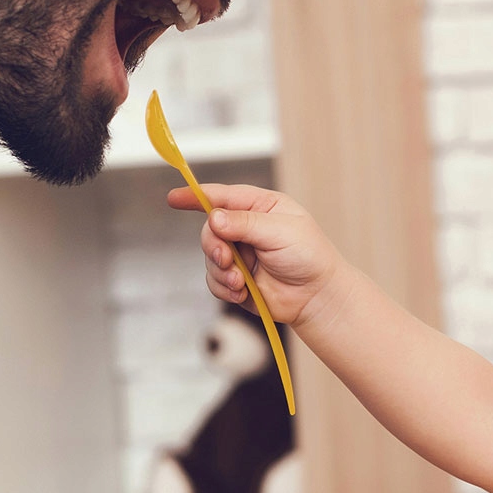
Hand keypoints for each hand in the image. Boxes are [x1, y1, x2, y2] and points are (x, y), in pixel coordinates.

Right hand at [167, 182, 340, 326]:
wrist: (317, 297)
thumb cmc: (309, 257)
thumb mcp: (281, 232)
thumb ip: (246, 224)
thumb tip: (214, 218)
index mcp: (261, 207)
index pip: (223, 196)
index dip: (197, 196)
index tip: (175, 199)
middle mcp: (247, 228)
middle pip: (210, 229)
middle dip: (214, 245)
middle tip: (226, 258)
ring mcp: (241, 254)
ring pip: (210, 257)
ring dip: (221, 270)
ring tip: (240, 280)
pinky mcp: (236, 279)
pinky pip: (214, 280)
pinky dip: (224, 287)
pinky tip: (242, 291)